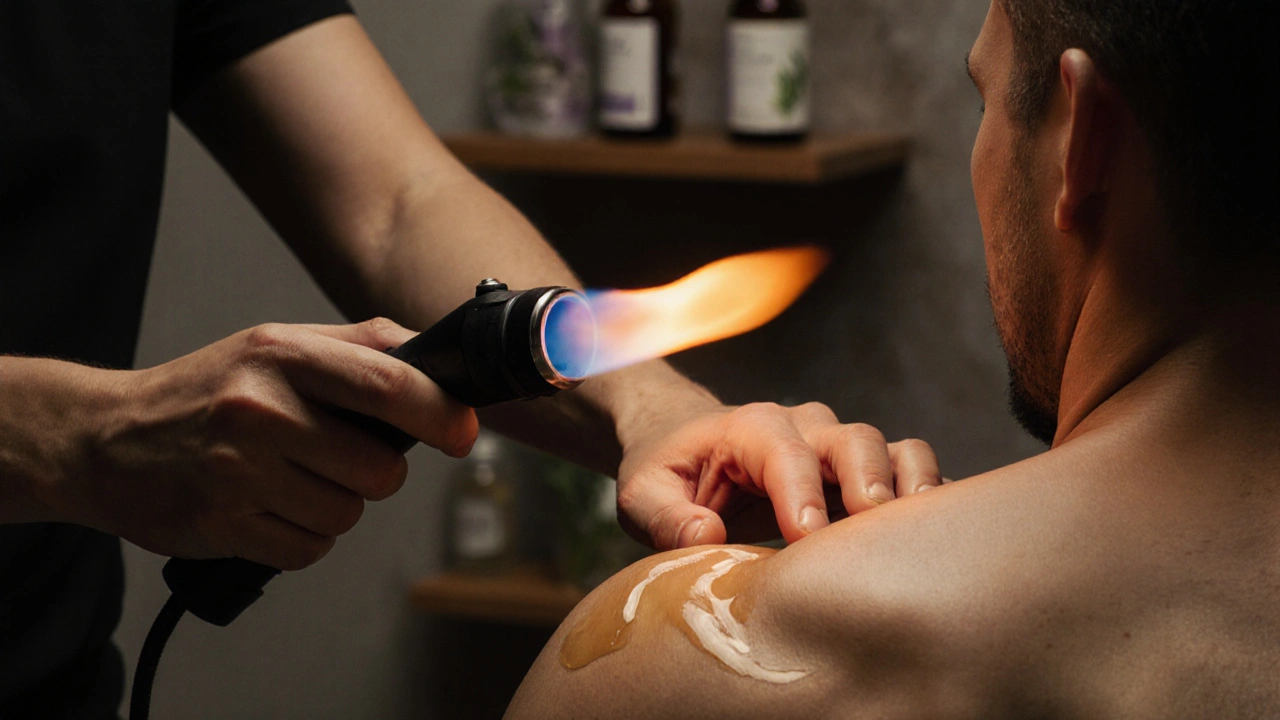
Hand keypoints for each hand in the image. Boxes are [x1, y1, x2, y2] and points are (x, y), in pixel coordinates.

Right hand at [58, 318, 476, 569]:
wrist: (103, 438)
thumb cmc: (207, 391)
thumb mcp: (276, 345)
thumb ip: (360, 346)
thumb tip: (438, 361)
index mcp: (282, 354)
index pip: (389, 385)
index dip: (440, 415)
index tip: (461, 432)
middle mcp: (259, 409)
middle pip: (380, 468)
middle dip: (378, 472)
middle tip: (342, 457)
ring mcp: (237, 471)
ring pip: (347, 514)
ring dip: (336, 505)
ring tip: (293, 479)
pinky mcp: (221, 525)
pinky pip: (309, 549)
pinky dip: (303, 536)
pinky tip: (270, 508)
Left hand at [615, 402, 940, 549]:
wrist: (682, 442)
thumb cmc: (665, 472)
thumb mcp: (642, 496)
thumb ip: (666, 517)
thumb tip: (708, 535)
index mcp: (750, 427)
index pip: (785, 452)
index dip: (801, 492)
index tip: (808, 537)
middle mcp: (804, 426)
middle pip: (854, 440)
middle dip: (869, 482)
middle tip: (874, 528)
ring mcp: (837, 444)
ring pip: (893, 449)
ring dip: (912, 486)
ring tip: (920, 532)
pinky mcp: (859, 469)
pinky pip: (908, 469)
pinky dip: (927, 495)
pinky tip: (936, 534)